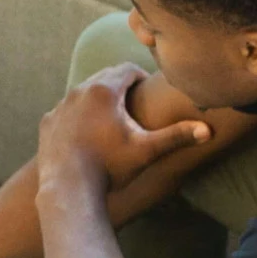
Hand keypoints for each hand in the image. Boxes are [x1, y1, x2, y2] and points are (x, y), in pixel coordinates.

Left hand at [36, 63, 212, 192]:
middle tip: (132, 101)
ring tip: (110, 118)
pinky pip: (65, 111)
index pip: (128, 69)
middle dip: (119, 87)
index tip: (147, 90)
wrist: (68, 188)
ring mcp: (60, 106)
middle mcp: (79, 91)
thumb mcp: (146, 150)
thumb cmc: (110, 167)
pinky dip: (77, 116)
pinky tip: (86, 132)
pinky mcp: (47, 122)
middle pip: (104, 78)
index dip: (140, 77)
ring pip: (83, 93)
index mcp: (105, 90)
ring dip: (97, 100)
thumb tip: (208, 130)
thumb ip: (176, 136)